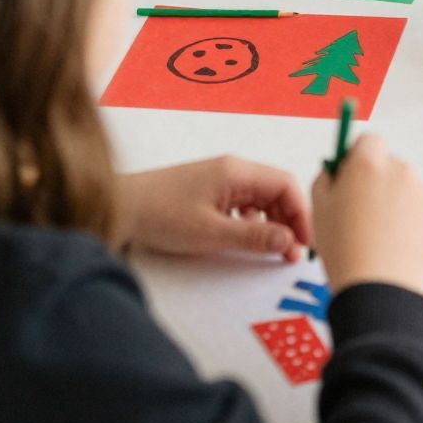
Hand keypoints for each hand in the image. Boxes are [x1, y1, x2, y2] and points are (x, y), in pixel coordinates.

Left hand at [115, 157, 311, 262]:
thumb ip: (253, 237)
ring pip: (260, 197)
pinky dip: (252, 220)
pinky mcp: (209, 190)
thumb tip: (287, 241)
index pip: (286, 185)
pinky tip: (244, 237)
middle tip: (290, 253)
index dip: (301, 214)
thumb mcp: (211, 233)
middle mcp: (232, 170)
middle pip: (276, 190)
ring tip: (272, 249)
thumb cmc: (160, 214)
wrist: (120, 207)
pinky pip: (243, 202)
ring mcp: (220, 179)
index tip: (303, 242)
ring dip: (272, 222)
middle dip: (288, 220)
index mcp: (237, 171)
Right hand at [311, 135, 422, 296]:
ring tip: (377, 238)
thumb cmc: (342, 247)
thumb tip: (337, 171)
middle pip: (388, 166)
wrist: (378, 288)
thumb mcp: (319, 207)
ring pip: (405, 190)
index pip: (368, 142)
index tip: (349, 180)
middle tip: (360, 214)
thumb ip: (327, 178)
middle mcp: (401, 171)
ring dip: (394, 203)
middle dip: (376, 182)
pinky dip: (410, 224)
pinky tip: (394, 248)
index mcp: (369, 163)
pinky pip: (420, 213)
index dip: (357, 159)